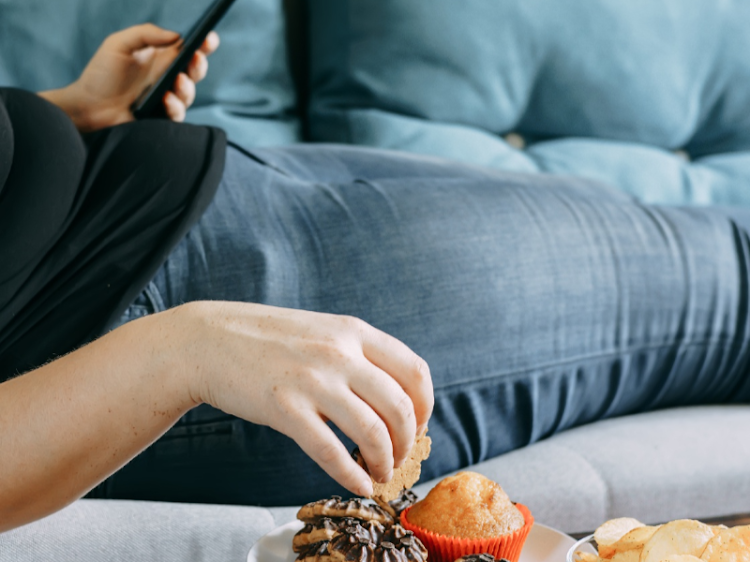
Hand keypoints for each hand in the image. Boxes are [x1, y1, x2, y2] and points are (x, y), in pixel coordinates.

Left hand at [40, 24, 218, 131]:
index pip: (188, 49)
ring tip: (176, 81)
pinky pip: (178, 114)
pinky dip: (174, 106)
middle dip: (200, 65)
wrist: (88, 106)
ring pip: (189, 94)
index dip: (203, 44)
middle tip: (195, 58)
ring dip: (186, 87)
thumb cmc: (101, 74)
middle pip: (195, 71)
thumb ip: (146, 33)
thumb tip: (176, 36)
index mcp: (161, 58)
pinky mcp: (163, 118)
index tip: (209, 38)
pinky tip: (165, 99)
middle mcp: (168, 78)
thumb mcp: (118, 44)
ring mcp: (167, 99)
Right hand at [170, 301, 433, 496]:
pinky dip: (352, 475)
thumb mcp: (322, 330)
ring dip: (385, 462)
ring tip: (379, 473)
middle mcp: (339, 353)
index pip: (415, 371)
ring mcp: (312, 380)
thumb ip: (358, 354)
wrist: (210, 340)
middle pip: (400, 408)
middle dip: (408, 442)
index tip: (417, 425)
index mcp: (353, 331)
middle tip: (399, 457)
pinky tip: (357, 484)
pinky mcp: (284, 408)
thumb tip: (394, 395)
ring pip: (373, 432)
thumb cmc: (269, 339)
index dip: (425, 406)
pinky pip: (332, 452)